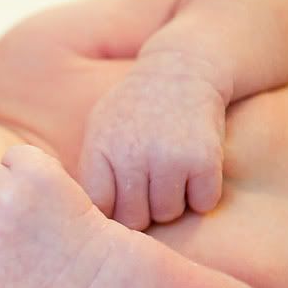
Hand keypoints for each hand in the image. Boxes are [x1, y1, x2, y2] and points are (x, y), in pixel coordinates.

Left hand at [78, 51, 225, 229]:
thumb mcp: (99, 128)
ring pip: (168, 214)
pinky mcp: (203, 159)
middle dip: (143, 211)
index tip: (121, 202)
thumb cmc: (134, 108)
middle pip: (134, 219)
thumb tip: (84, 217)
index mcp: (101, 149)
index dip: (112, 211)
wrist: (182, 69)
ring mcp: (168, 158)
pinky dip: (203, 194)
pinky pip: (202, 203)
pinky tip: (195, 172)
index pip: (100, 207)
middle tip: (149, 190)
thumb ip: (91, 169)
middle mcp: (131, 155)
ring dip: (173, 202)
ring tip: (171, 176)